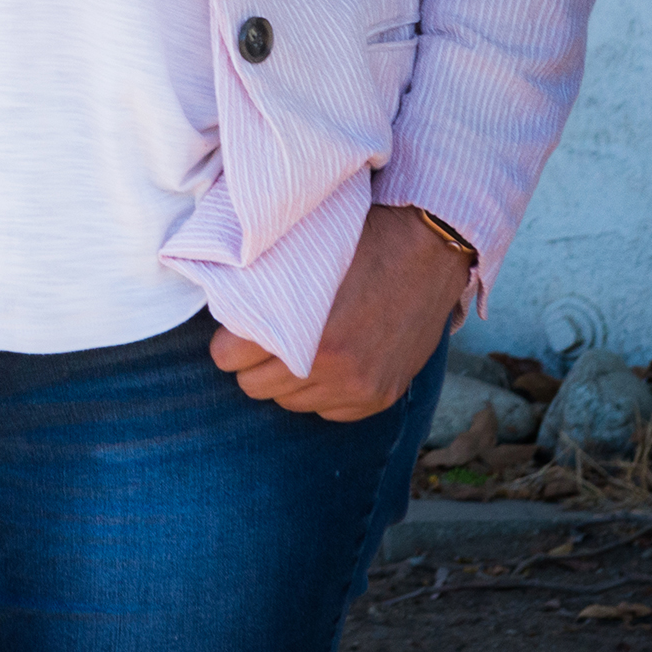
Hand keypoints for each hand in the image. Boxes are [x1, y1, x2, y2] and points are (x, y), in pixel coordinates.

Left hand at [209, 202, 466, 421]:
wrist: (432, 248)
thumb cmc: (362, 238)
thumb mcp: (303, 255)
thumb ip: (264, 287)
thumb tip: (220, 299)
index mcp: (308, 334)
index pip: (228, 358)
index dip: (229, 339)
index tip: (237, 327)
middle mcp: (334, 370)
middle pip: (255, 386)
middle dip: (255, 362)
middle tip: (268, 335)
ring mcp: (360, 389)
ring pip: (290, 403)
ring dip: (289, 379)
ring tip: (302, 344)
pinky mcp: (381, 397)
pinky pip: (328, 412)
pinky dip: (323, 391)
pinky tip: (331, 360)